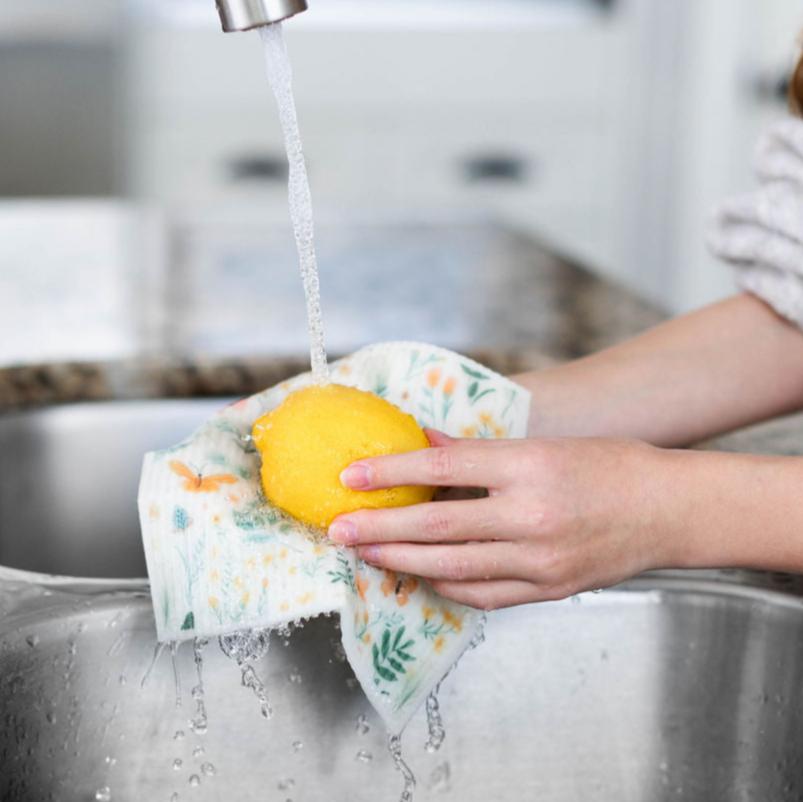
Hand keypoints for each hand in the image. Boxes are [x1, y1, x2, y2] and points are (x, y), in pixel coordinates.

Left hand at [328, 432, 675, 609]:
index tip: (351, 476)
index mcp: (530, 467)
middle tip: (338, 529)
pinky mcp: (548, 589)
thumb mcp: (544, 444)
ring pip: (453, 566)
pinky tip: (418, 577)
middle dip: (380, 529)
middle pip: (438, 526)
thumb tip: (425, 444)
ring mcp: (540, 560)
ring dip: (400, 561)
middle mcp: (532, 516)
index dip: (391, 473)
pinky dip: (444, 586)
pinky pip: (482, 594)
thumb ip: (479, 451)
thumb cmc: (609, 466)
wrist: (669, 510)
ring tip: (364, 553)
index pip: (444, 469)